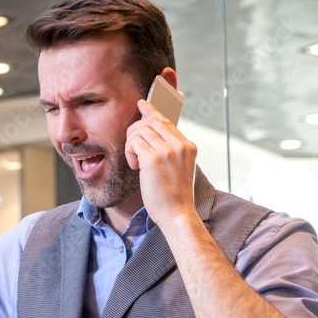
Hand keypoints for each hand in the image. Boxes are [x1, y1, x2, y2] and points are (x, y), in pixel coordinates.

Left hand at [124, 99, 197, 227]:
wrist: (178, 214)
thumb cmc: (175, 196)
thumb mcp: (178, 168)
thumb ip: (170, 151)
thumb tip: (152, 137)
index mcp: (188, 146)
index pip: (167, 121)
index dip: (152, 111)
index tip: (142, 104)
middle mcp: (180, 145)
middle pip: (151, 121)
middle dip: (135, 130)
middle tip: (132, 147)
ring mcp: (168, 151)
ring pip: (140, 130)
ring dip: (131, 144)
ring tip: (135, 162)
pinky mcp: (153, 159)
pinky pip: (133, 143)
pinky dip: (129, 152)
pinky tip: (135, 166)